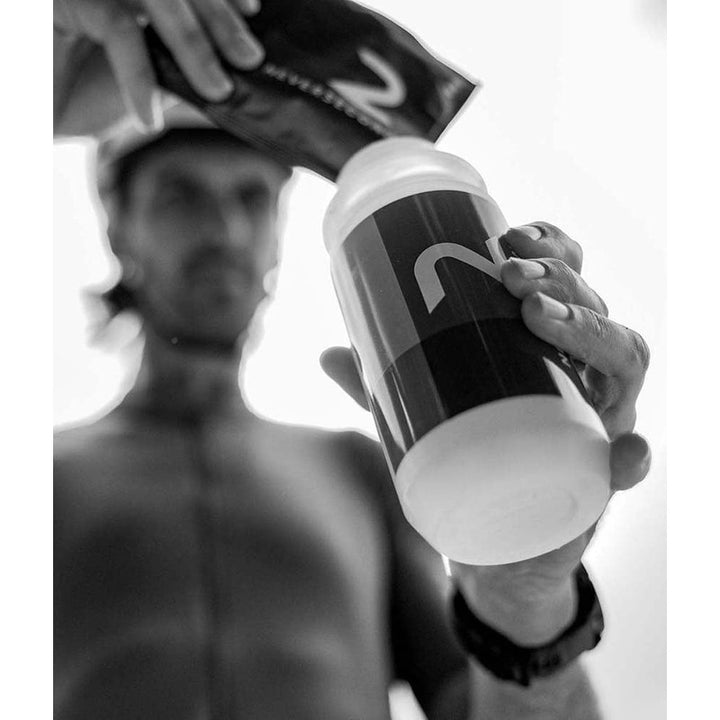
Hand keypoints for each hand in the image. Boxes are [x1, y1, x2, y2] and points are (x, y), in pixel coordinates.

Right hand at [54, 0, 263, 130]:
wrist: (28, 115)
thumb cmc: (80, 94)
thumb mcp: (146, 82)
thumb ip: (184, 72)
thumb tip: (239, 84)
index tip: (253, 12)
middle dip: (218, 19)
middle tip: (250, 58)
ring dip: (193, 44)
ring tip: (219, 90)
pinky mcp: (59, 2)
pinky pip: (117, 28)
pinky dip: (138, 76)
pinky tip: (148, 118)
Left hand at [321, 221, 650, 642]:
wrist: (494, 544)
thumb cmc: (467, 460)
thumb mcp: (422, 415)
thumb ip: (381, 388)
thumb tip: (326, 353)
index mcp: (549, 346)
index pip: (569, 279)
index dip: (552, 247)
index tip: (510, 234)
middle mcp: (585, 373)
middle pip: (594, 307)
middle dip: (558, 278)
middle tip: (509, 275)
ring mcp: (601, 422)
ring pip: (623, 362)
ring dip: (589, 330)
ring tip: (539, 316)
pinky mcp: (600, 480)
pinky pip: (628, 466)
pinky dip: (631, 457)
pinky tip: (621, 450)